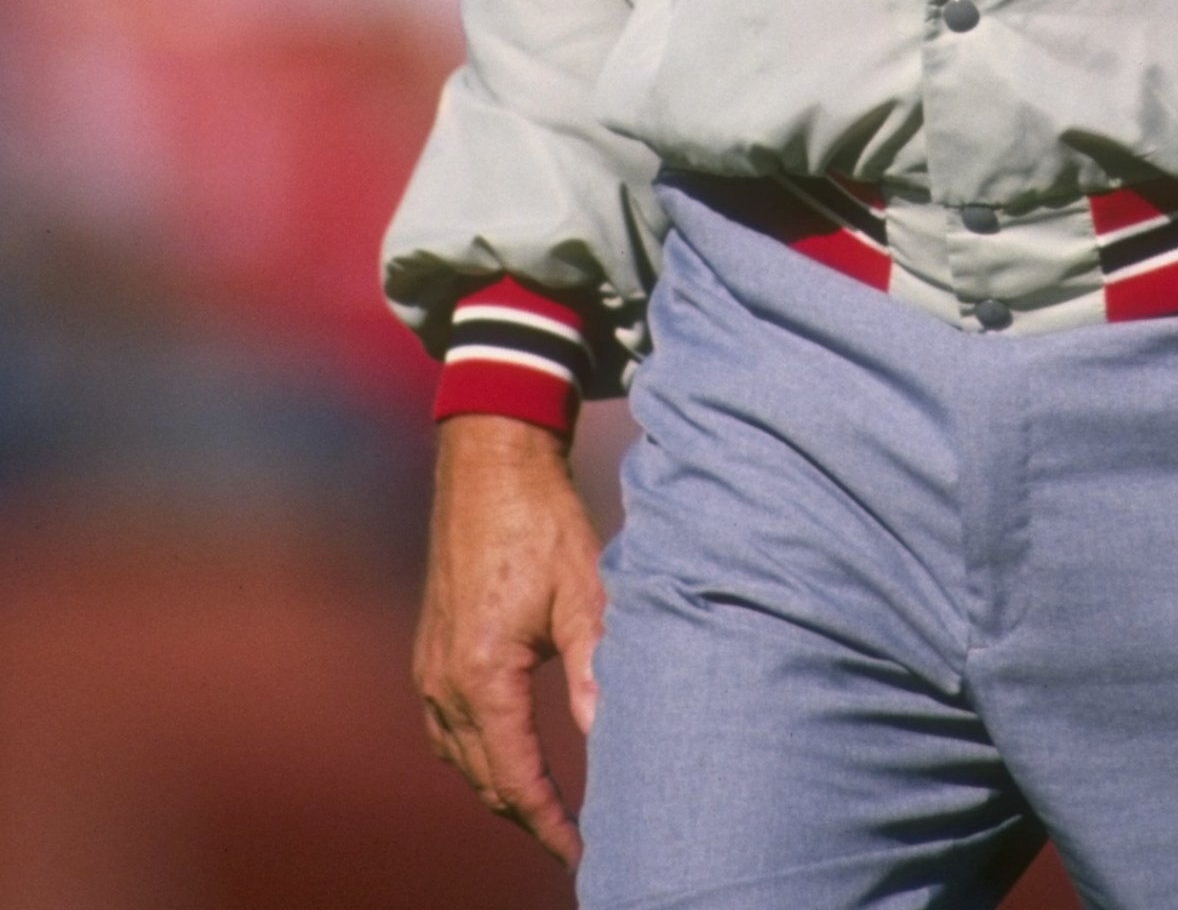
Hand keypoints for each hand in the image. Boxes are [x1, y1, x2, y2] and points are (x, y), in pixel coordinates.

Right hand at [413, 413, 604, 868]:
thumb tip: (608, 733)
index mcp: (483, 674)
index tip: (579, 851)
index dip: (547, 821)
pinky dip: (478, 754)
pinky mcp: (431, 650)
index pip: (515, 776)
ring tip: (544, 809)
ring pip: (461, 758)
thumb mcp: (583, 592)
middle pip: (484, 777)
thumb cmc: (541, 520)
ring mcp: (431, 666)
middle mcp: (445, 681)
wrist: (491, 464)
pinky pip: (448, 727)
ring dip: (499, 787)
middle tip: (571, 839)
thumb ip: (594, 668)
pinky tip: (506, 754)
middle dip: (525, 814)